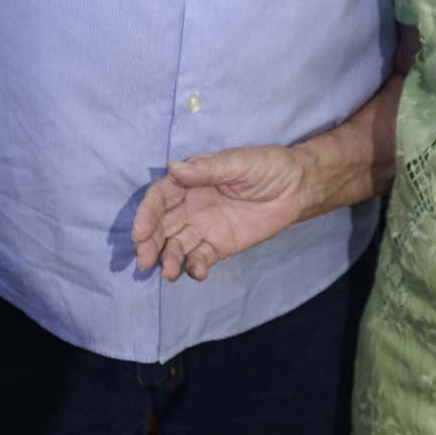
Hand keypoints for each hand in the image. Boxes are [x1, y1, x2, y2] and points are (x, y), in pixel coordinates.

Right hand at [133, 145, 313, 282]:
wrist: (296, 187)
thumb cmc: (267, 166)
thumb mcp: (239, 162)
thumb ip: (207, 169)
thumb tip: (173, 167)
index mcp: (190, 180)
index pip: (160, 198)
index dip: (147, 214)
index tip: (139, 233)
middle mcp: (190, 205)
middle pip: (161, 226)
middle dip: (149, 243)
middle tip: (144, 261)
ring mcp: (203, 227)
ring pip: (176, 245)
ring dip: (168, 258)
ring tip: (168, 272)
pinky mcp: (218, 245)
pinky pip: (200, 258)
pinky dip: (194, 267)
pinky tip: (197, 272)